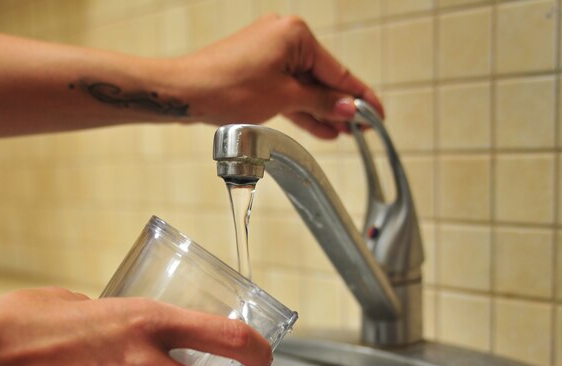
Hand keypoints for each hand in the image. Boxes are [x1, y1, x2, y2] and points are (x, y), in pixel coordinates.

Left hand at [175, 14, 384, 138]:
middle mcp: (283, 36)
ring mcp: (268, 52)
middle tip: (361, 129)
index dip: (359, 95)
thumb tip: (347, 108)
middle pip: (321, 77)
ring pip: (303, 85)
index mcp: (295, 34)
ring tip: (341, 133)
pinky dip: (300, 106)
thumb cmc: (226, 88)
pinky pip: (286, 88)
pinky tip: (317, 126)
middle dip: (339, 106)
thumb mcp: (284, 98)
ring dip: (320, 109)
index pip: (337, 71)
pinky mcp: (255, 68)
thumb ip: (320, 103)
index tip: (377, 114)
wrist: (184, 93)